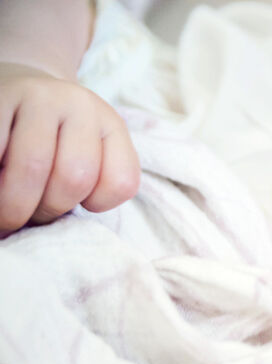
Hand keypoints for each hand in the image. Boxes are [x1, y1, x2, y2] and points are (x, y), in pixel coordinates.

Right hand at [0, 61, 138, 234]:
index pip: (121, 183)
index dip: (95, 205)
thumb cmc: (52, 141)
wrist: (18, 88)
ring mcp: (36, 97)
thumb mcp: (85, 157)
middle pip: (74, 179)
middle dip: (46, 210)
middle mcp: (79, 104)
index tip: (77, 204)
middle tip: (25, 215)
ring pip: (32, 167)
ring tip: (3, 211)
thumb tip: (48, 226)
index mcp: (110, 124)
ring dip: (12, 203)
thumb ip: (86, 185)